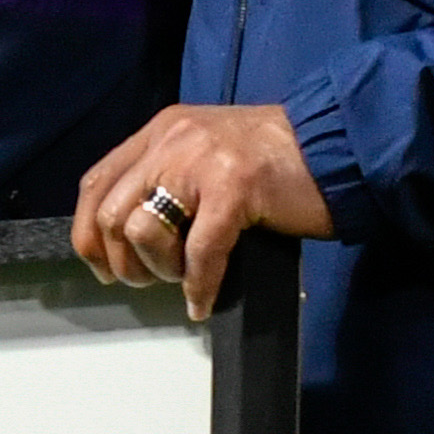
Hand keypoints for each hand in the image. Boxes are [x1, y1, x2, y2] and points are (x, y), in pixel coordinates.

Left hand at [73, 102, 332, 323]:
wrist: (343, 144)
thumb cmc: (279, 160)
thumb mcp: (207, 155)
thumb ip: (168, 179)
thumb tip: (133, 236)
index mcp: (160, 132)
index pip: (96, 184)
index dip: (90, 235)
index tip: (106, 267)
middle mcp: (171, 140)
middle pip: (112, 214)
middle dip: (125, 262)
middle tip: (154, 281)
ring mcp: (200, 160)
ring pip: (143, 231)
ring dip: (161, 270)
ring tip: (188, 278)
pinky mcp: (233, 187)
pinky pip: (198, 252)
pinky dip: (198, 286)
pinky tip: (204, 302)